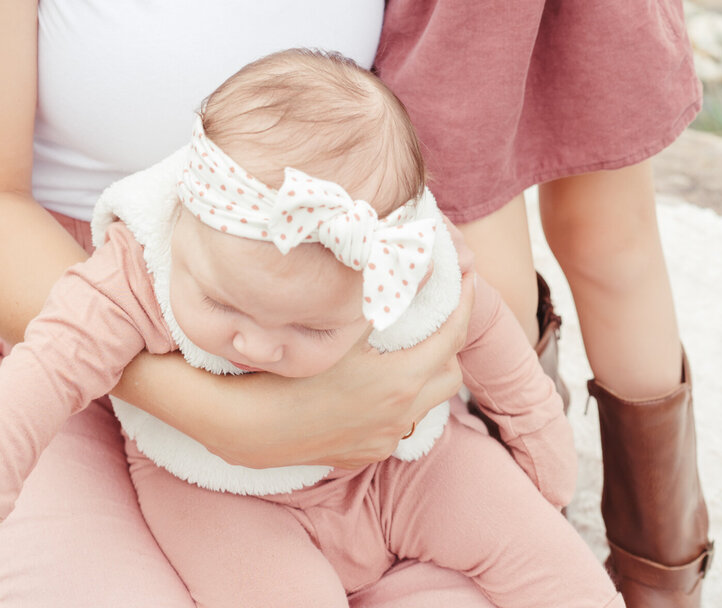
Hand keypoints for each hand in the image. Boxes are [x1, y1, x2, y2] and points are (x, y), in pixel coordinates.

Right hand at [210, 274, 474, 470]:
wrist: (252, 428)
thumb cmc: (292, 375)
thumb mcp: (340, 331)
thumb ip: (384, 297)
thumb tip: (420, 267)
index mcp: (402, 382)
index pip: (453, 337)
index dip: (465, 304)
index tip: (469, 278)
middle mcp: (402, 417)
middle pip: (450, 376)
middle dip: (449, 344)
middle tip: (436, 315)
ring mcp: (384, 440)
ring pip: (424, 404)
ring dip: (423, 375)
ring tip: (401, 346)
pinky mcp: (365, 454)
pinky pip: (397, 424)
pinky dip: (397, 400)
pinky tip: (370, 383)